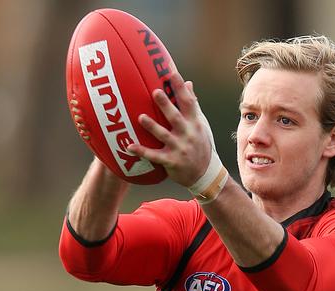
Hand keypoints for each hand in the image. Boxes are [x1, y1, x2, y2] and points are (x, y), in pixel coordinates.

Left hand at [128, 73, 213, 187]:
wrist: (205, 173)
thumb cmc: (201, 145)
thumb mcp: (201, 124)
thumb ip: (193, 104)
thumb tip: (188, 83)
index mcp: (194, 123)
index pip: (189, 102)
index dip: (180, 88)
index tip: (172, 73)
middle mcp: (188, 134)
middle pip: (175, 117)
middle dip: (166, 105)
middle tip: (155, 91)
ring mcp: (180, 148)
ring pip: (164, 136)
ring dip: (152, 127)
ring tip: (140, 117)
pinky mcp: (171, 161)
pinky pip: (154, 156)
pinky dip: (142, 152)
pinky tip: (129, 146)